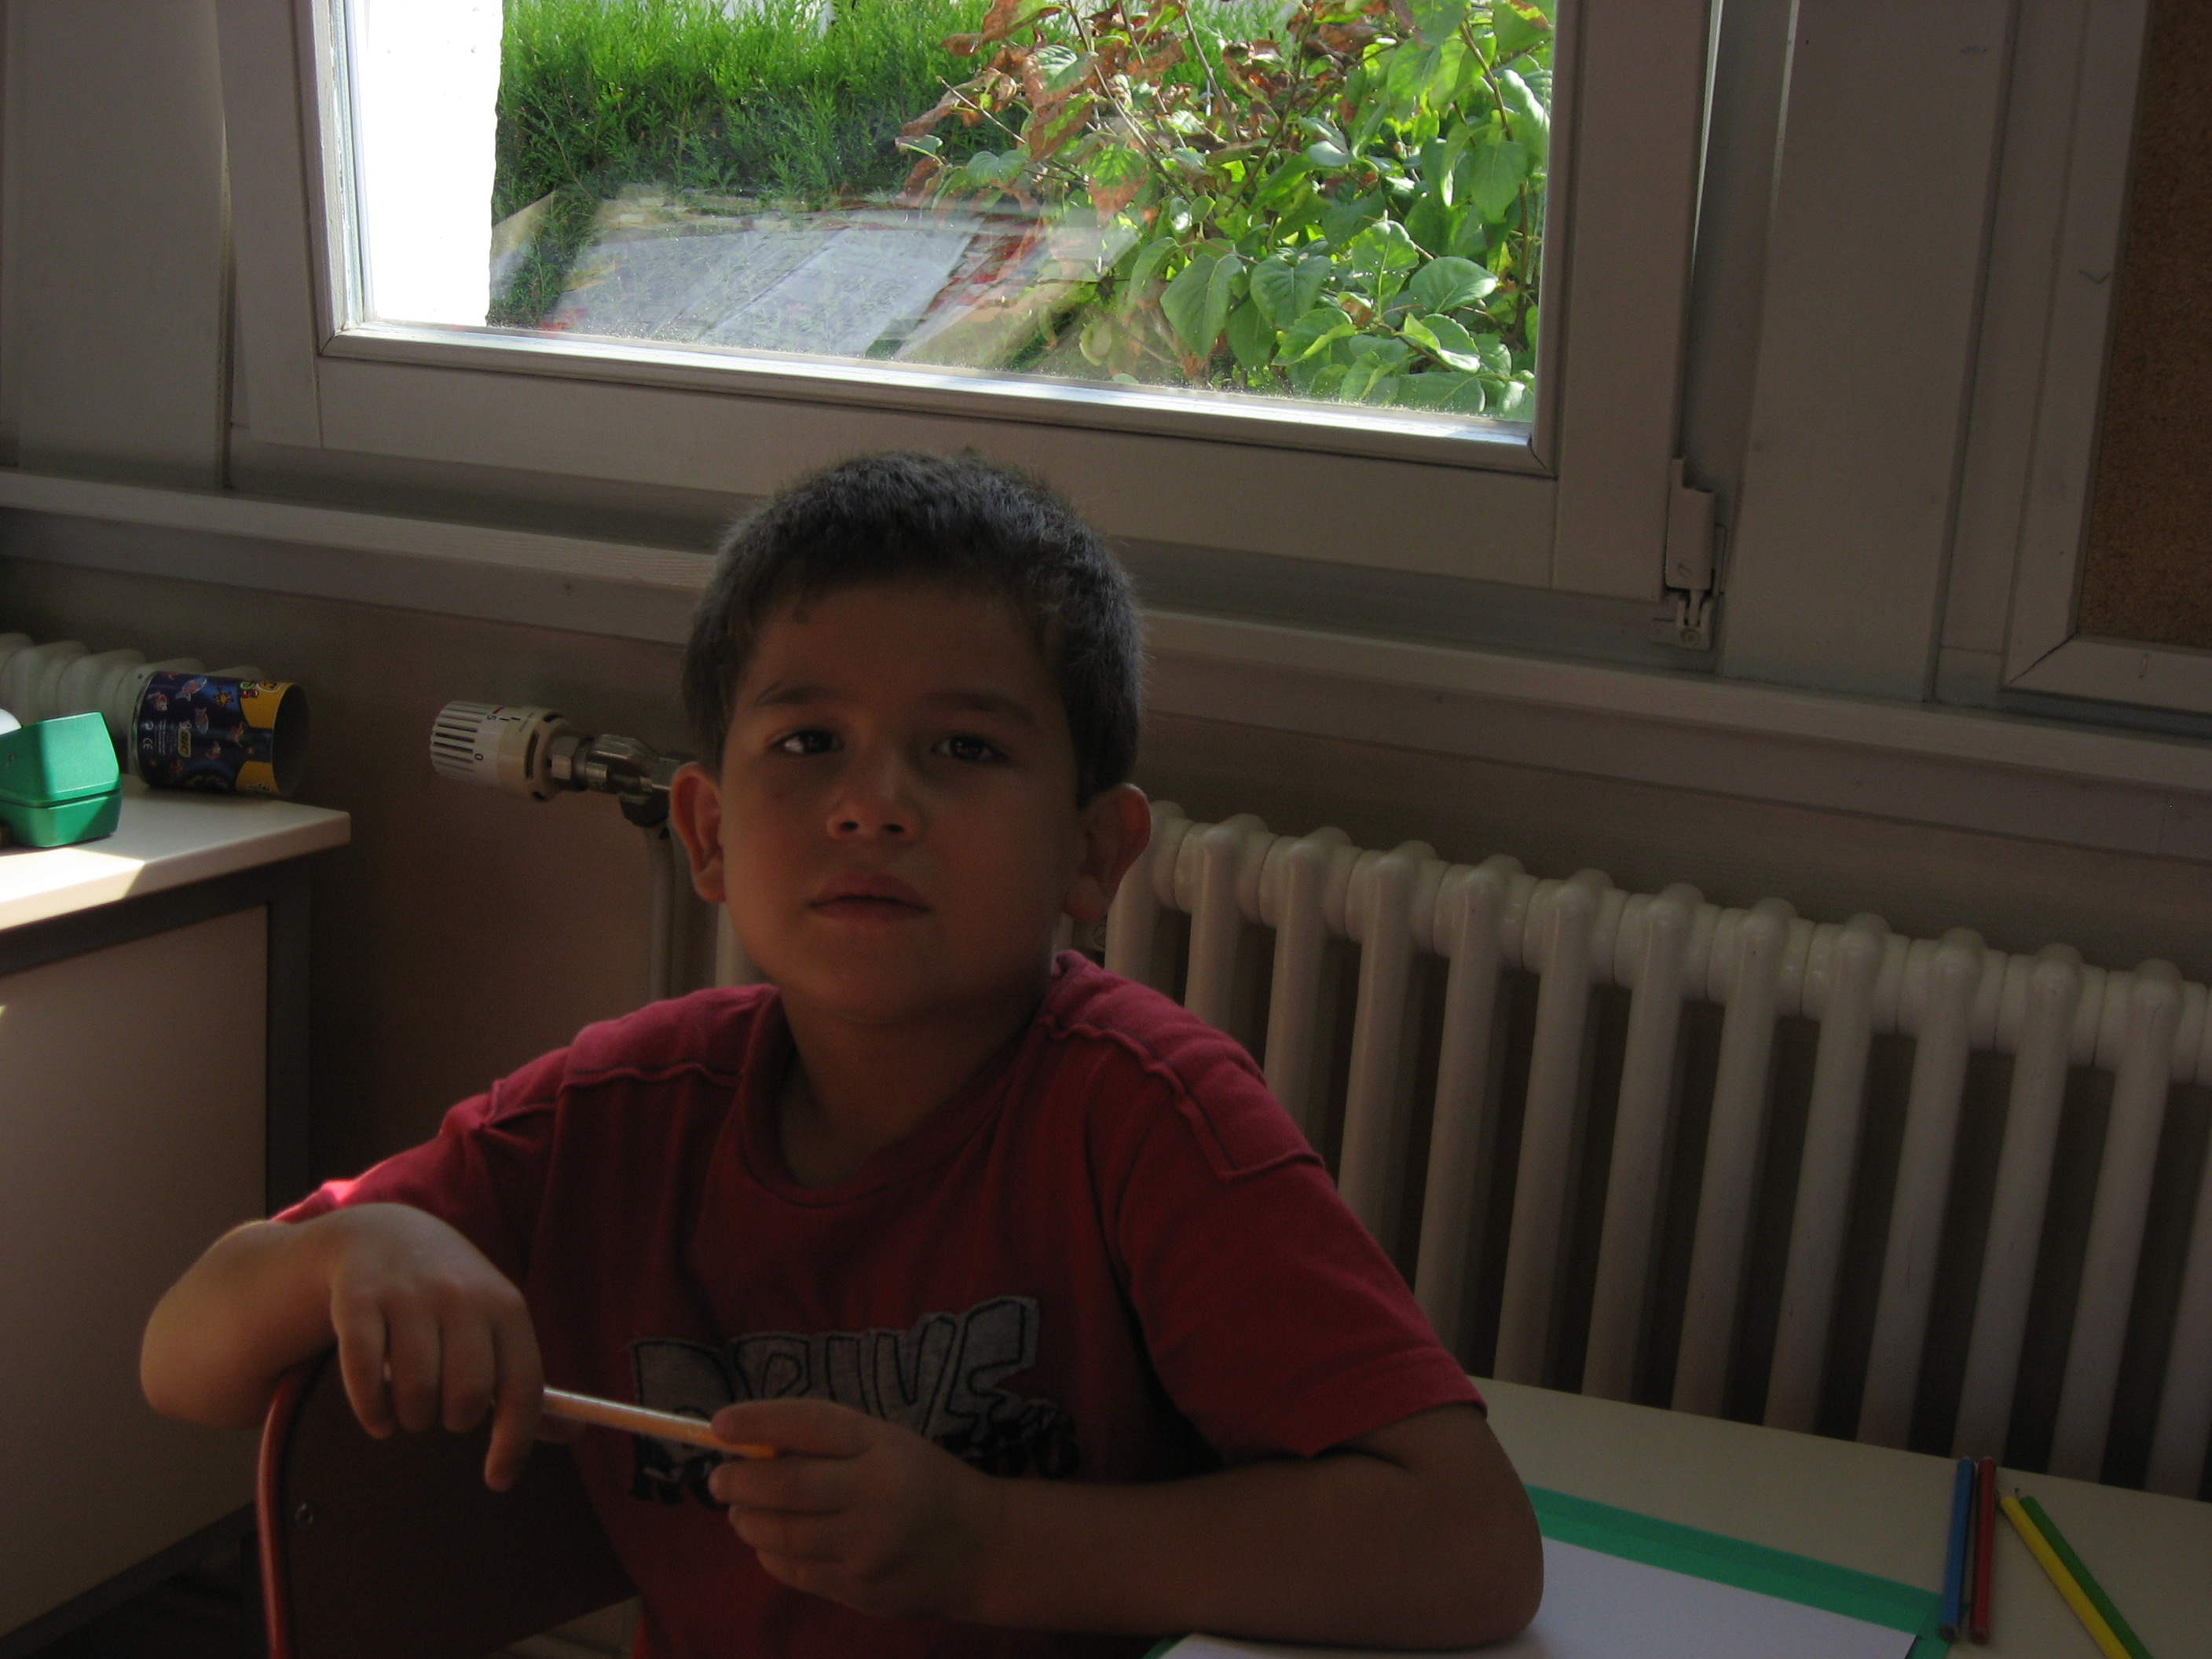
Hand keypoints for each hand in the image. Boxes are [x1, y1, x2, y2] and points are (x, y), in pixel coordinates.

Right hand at [317, 1203, 547, 1490]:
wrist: (385, 1236)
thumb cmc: (452, 1298)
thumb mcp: (497, 1325)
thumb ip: (525, 1381)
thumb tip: (575, 1433)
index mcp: (506, 1307)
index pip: (523, 1385)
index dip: (514, 1440)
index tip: (498, 1480)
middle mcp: (461, 1297)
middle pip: (467, 1394)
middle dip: (454, 1421)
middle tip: (443, 1414)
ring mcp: (409, 1296)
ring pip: (415, 1392)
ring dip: (411, 1419)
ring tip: (410, 1409)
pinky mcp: (360, 1301)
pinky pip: (365, 1374)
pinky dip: (371, 1411)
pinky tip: (378, 1419)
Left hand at [707, 1398, 1002, 1619]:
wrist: (981, 1548)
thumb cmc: (922, 1481)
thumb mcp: (886, 1442)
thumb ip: (826, 1441)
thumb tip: (747, 1443)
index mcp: (882, 1446)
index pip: (809, 1424)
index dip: (758, 1422)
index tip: (719, 1424)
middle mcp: (874, 1495)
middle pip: (783, 1487)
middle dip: (737, 1482)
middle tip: (720, 1479)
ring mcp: (865, 1549)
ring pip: (778, 1535)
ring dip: (747, 1520)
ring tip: (744, 1509)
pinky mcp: (858, 1590)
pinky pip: (792, 1571)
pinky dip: (770, 1553)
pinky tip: (775, 1541)